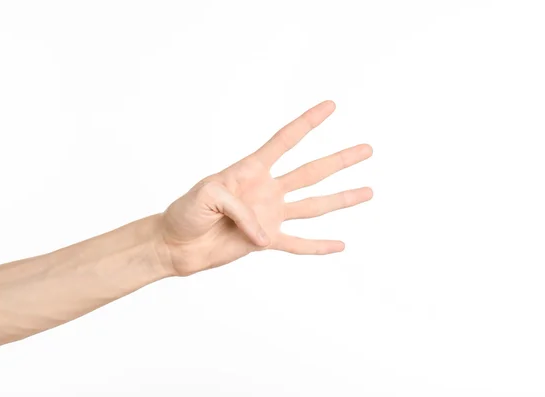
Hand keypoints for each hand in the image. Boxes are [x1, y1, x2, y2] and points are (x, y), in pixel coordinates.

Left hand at [157, 100, 372, 275]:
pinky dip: (318, 246)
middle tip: (367, 149)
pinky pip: (297, 244)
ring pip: (314, 206)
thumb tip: (266, 232)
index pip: (286, 140)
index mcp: (251, 170)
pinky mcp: (266, 241)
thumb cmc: (185, 211)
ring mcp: (269, 215)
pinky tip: (340, 244)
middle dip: (340, 160)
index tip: (331, 105)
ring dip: (342, 199)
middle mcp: (267, 190)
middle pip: (312, 172)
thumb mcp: (207, 195)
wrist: (176, 243)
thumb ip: (241, 207)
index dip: (308, 122)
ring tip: (368, 192)